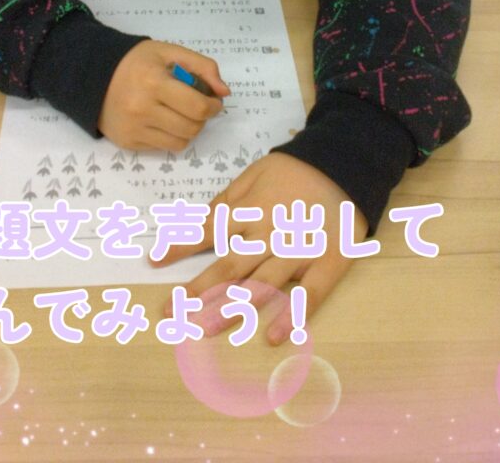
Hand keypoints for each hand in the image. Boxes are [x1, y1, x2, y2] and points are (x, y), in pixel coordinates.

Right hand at [98, 40, 229, 151]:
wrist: (94, 75)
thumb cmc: (136, 62)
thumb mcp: (169, 52)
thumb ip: (202, 66)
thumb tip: (224, 92)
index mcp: (154, 82)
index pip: (198, 107)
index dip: (213, 106)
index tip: (213, 100)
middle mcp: (142, 109)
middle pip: (192, 127)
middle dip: (202, 118)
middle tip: (196, 105)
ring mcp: (134, 129)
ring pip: (181, 142)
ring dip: (189, 129)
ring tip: (180, 113)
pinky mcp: (128, 143)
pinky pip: (164, 148)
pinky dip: (171, 136)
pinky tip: (163, 120)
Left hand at [151, 152, 366, 343]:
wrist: (345, 162)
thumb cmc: (293, 170)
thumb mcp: (253, 175)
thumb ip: (227, 202)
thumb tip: (198, 224)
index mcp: (249, 209)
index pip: (208, 231)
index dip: (180, 247)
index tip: (154, 262)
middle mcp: (269, 233)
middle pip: (229, 267)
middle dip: (198, 292)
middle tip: (171, 316)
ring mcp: (299, 249)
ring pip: (262, 285)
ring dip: (232, 309)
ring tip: (205, 330)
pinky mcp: (329, 262)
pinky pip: (310, 294)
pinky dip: (292, 316)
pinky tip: (273, 337)